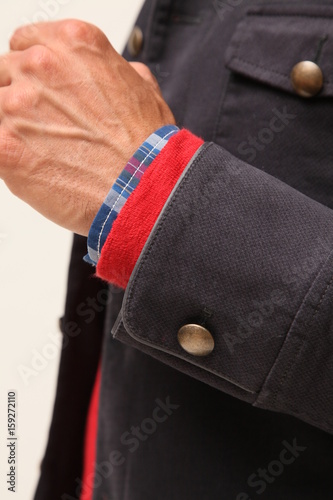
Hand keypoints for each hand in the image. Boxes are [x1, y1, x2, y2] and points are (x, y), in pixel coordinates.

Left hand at [0, 20, 174, 235]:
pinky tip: (34, 168)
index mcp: (73, 44)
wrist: (144, 190)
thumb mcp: (143, 91)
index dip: (34, 72)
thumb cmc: (146, 150)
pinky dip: (10, 155)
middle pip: (7, 74)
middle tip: (50, 129)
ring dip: (16, 129)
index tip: (43, 92)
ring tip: (49, 154)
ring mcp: (17, 104)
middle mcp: (42, 65)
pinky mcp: (4, 145)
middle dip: (24, 100)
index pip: (25, 44)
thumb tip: (112, 76)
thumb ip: (114, 73)